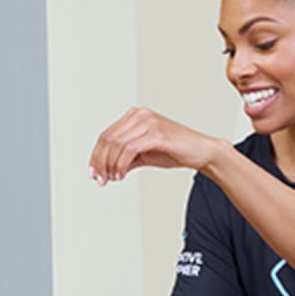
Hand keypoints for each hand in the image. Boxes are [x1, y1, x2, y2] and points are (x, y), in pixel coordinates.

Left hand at [88, 107, 221, 184]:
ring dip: (110, 166)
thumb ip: (125, 158)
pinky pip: (129, 149)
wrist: (201, 152)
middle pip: (107, 139)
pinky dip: (121, 165)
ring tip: (113, 179)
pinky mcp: (156, 133)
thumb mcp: (143, 154)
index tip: (93, 174)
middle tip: (99, 180)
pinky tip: (121, 175)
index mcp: (135, 116)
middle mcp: (140, 115)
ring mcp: (148, 122)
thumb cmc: (175, 151)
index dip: (96, 156)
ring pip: (116, 144)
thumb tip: (106, 171)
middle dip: (100, 162)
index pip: (106, 135)